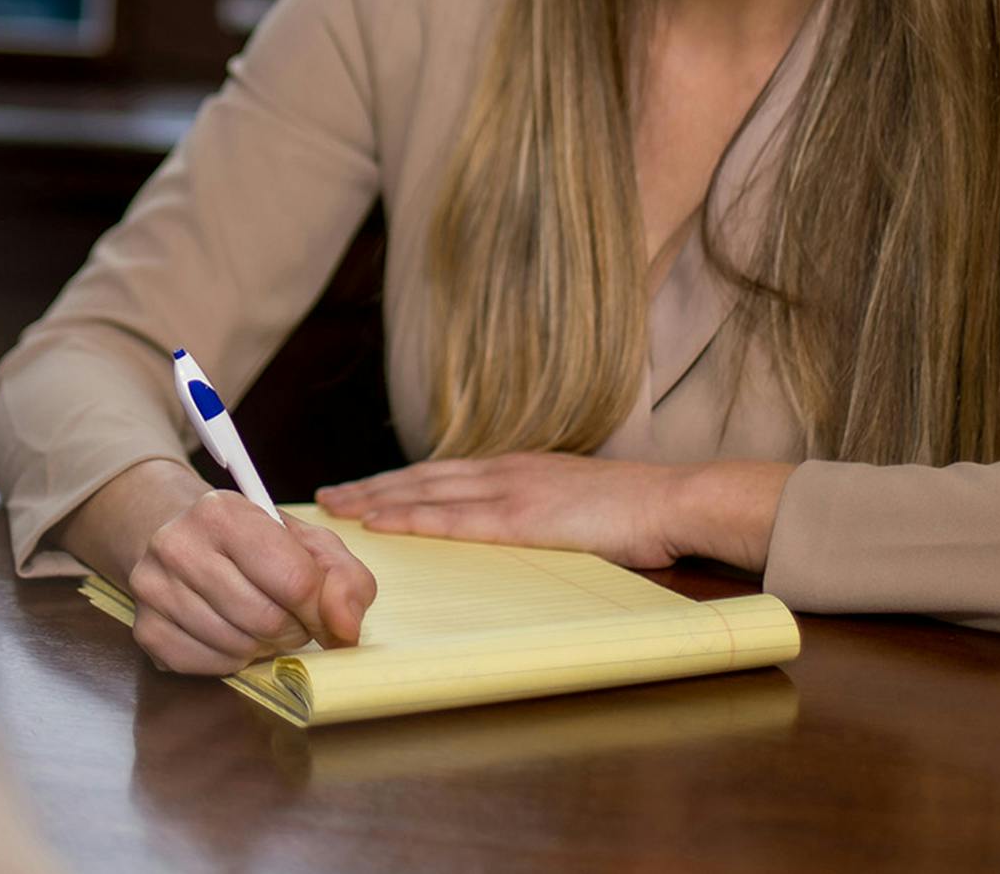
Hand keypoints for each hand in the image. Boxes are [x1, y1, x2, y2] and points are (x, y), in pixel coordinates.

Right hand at [125, 490, 377, 676]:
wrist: (180, 536)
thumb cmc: (252, 540)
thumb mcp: (306, 541)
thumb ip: (343, 577)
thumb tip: (346, 628)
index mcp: (223, 511)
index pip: (294, 580)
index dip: (322, 608)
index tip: (326, 613)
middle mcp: (178, 545)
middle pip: (266, 619)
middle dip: (293, 629)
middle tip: (292, 619)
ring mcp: (154, 589)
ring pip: (238, 647)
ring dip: (264, 646)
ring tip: (262, 622)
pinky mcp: (146, 630)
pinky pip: (209, 667)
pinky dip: (233, 660)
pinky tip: (234, 634)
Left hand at [316, 454, 796, 574]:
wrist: (672, 499)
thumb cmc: (634, 510)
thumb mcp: (574, 503)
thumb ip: (538, 511)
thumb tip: (515, 530)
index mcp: (518, 468)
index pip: (444, 474)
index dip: (400, 481)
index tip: (363, 489)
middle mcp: (505, 469)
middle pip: (422, 476)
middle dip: (372, 486)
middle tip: (327, 495)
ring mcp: (510, 488)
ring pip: (425, 491)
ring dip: (376, 498)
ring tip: (336, 506)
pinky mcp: (520, 515)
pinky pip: (451, 517)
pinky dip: (409, 517)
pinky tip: (380, 523)